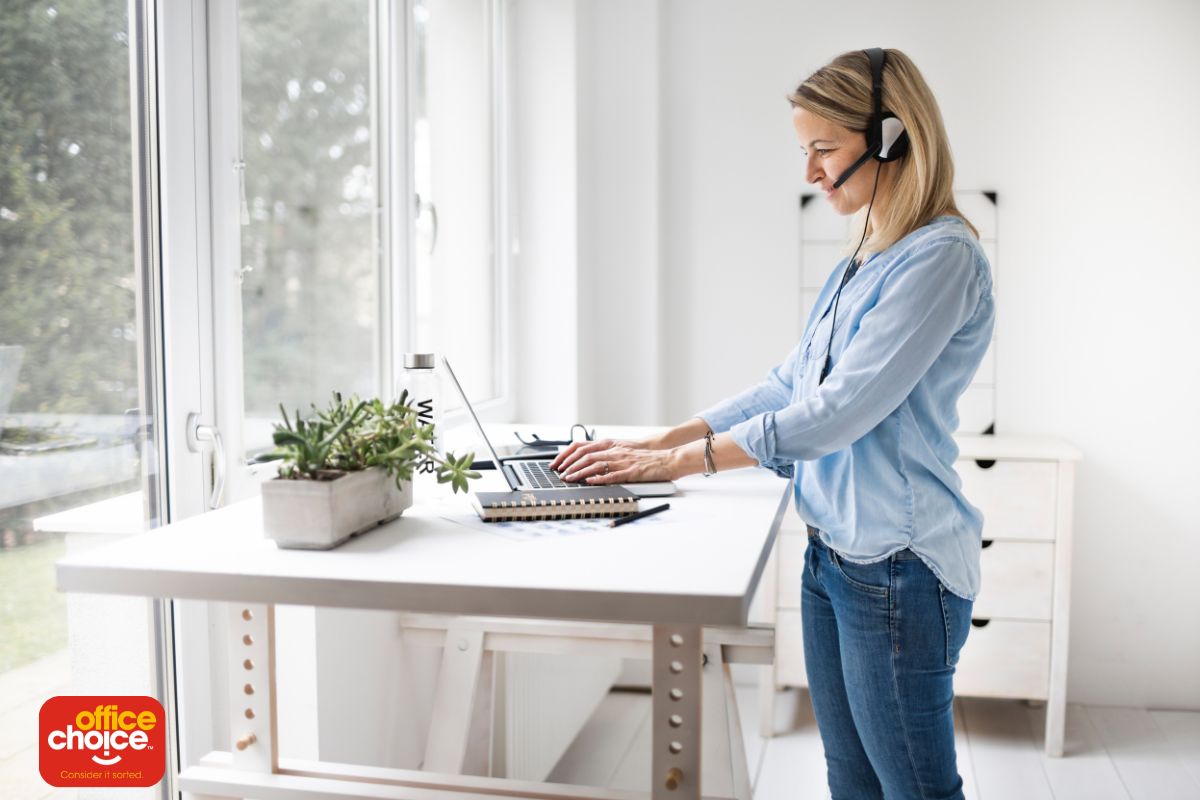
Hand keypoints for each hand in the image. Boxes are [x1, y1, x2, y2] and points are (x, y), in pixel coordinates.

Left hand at [553, 441, 676, 485]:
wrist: (668, 459)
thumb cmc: (646, 458)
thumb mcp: (623, 451)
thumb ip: (607, 454)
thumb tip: (588, 462)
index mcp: (612, 445)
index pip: (583, 447)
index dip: (567, 455)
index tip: (557, 463)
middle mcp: (615, 451)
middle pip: (587, 456)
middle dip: (570, 465)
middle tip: (560, 474)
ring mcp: (623, 462)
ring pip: (596, 465)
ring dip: (580, 473)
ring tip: (569, 479)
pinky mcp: (632, 472)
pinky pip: (613, 475)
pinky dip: (600, 479)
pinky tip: (590, 482)